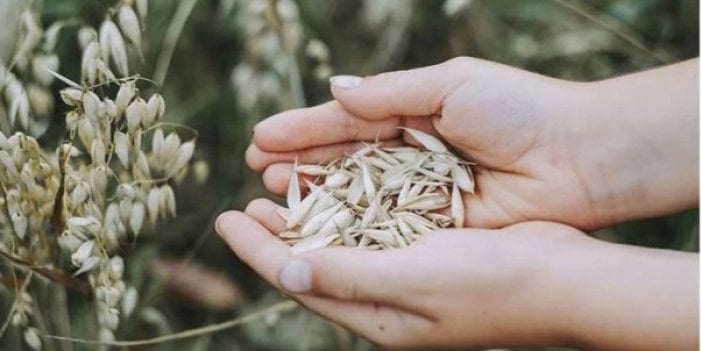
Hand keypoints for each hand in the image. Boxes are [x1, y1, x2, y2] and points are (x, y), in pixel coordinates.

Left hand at [216, 200, 697, 349]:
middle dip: (275, 236)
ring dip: (307, 221)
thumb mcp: (413, 280)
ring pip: (340, 247)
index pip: (300, 281)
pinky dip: (346, 213)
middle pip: (314, 265)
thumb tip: (284, 269)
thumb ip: (348, 274)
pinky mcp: (427, 253)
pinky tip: (334, 192)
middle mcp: (385, 301)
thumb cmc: (492, 284)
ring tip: (276, 195)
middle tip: (243, 206)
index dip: (257, 251)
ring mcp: (407, 278)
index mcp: (377, 318)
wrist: (564, 280)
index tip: (223, 220)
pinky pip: (372, 233)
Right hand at [246, 57, 697, 229]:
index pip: (347, 122)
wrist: (579, 157)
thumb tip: (334, 90)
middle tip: (257, 168)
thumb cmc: (518, 110)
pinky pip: (384, 225)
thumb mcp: (450, 85)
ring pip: (357, 195)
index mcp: (413, 114)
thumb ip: (389, 93)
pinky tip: (317, 224)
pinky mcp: (436, 226)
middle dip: (301, 162)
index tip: (261, 137)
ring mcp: (421, 193)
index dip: (304, 129)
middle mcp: (411, 155)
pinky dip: (351, 224)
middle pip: (344, 160)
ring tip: (274, 191)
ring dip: (316, 193)